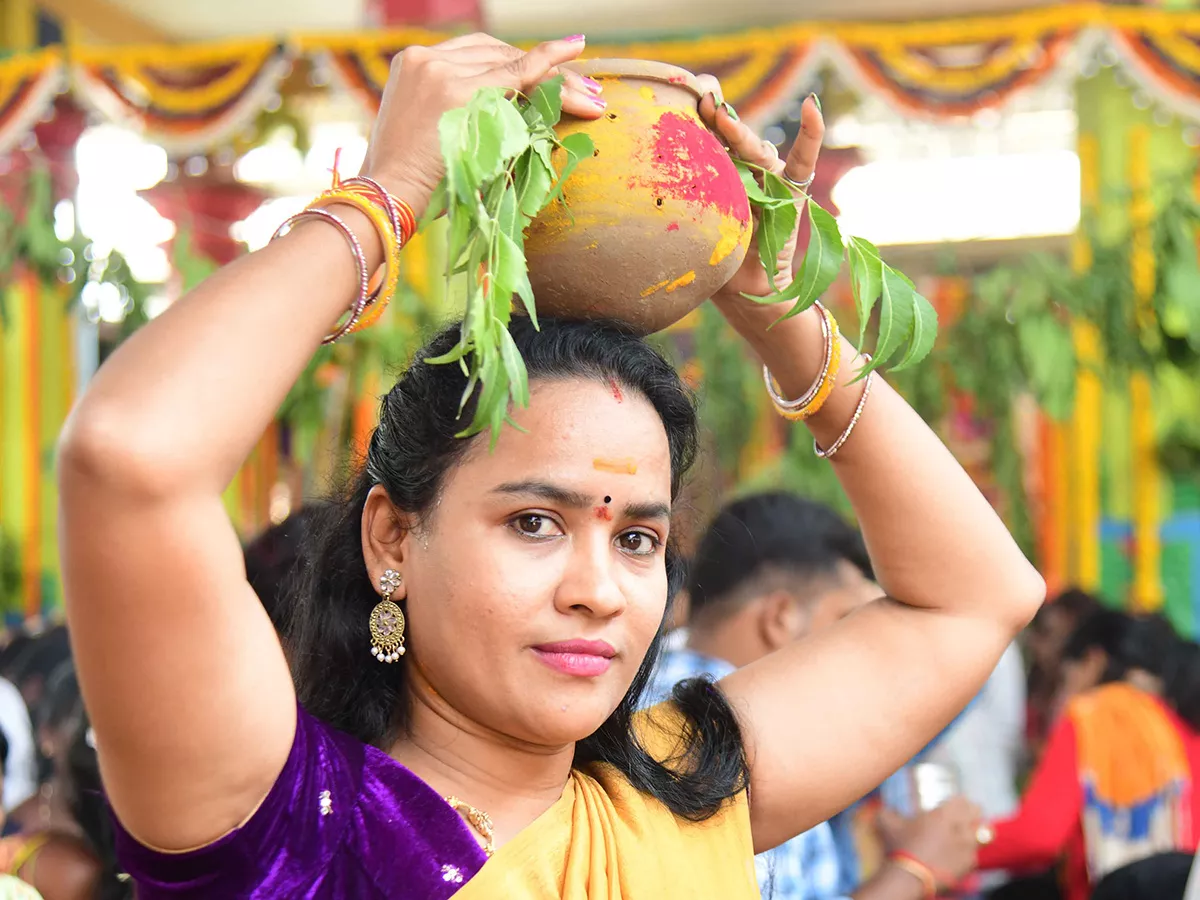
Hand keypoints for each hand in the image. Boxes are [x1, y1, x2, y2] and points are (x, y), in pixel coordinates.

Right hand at [360, 33, 606, 216]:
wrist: (385, 197)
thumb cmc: (410, 185)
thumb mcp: (434, 139)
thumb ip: (462, 118)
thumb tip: (509, 124)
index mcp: (414, 66)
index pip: (478, 57)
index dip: (519, 66)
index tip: (547, 76)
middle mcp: (426, 59)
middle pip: (497, 54)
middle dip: (544, 71)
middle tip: (585, 90)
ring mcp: (440, 70)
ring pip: (511, 65)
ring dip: (556, 78)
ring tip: (591, 95)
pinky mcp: (457, 89)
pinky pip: (515, 73)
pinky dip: (547, 60)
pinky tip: (574, 47)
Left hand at [694, 78, 823, 319]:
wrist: (740, 287)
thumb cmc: (707, 254)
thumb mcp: (686, 217)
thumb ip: (676, 188)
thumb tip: (632, 168)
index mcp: (719, 168)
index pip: (711, 129)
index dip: (701, 109)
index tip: (682, 90)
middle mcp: (746, 167)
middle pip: (732, 133)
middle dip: (716, 113)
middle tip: (700, 97)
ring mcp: (770, 176)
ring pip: (754, 148)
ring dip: (739, 133)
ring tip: (722, 116)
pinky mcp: (791, 191)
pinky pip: (803, 160)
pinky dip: (811, 133)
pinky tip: (811, 106)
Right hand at [879, 796, 981, 884]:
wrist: (910, 877)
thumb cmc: (900, 846)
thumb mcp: (889, 823)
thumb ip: (888, 811)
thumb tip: (880, 807)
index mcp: (944, 812)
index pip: (962, 799)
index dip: (958, 802)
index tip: (953, 805)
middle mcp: (961, 826)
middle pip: (977, 811)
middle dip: (970, 813)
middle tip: (962, 817)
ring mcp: (968, 845)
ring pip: (982, 832)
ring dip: (973, 832)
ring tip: (964, 835)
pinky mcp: (970, 864)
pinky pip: (974, 853)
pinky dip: (968, 853)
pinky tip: (957, 854)